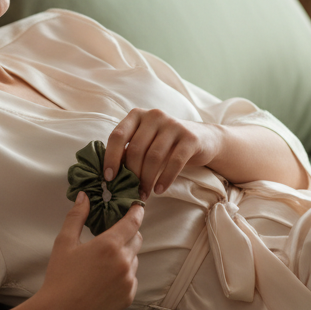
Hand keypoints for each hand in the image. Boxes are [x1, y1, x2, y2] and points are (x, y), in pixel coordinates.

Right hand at [35, 194, 143, 309]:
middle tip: (114, 235)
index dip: (137, 212)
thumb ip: (76, 217)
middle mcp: (124, 261)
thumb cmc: (60, 277)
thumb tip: (84, 197)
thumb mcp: (64, 242)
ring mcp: (128, 280)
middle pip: (137, 239)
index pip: (133, 222)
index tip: (138, 206)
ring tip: (102, 264)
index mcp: (109, 245)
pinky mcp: (128, 296)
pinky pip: (131, 279)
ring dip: (124, 256)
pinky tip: (104, 280)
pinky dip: (123, 275)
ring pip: (134, 260)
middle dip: (129, 233)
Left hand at [105, 109, 221, 197]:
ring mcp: (173, 124)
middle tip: (131, 192)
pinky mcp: (190, 137)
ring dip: (147, 180)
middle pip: (136, 149)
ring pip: (153, 157)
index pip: (118, 136)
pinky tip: (159, 189)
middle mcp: (154, 115)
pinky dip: (165, 179)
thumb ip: (128, 152)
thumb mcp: (144, 144)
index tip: (109, 178)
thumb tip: (109, 175)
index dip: (111, 158)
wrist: (202, 139)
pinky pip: (174, 162)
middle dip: (132, 174)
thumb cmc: (165, 144)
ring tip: (144, 194)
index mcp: (137, 115)